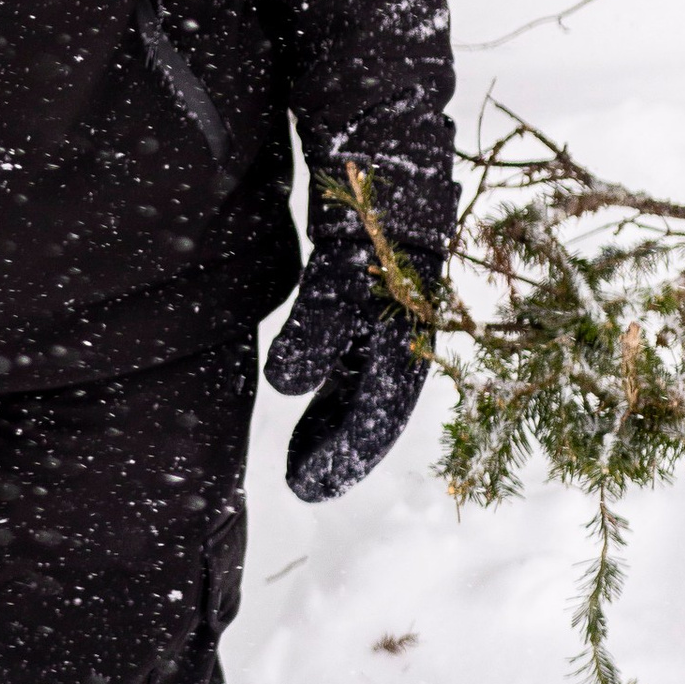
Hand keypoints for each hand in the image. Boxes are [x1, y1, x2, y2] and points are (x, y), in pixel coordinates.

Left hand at [263, 232, 440, 505]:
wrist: (387, 197)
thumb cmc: (363, 246)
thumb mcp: (334, 287)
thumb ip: (311, 335)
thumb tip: (285, 386)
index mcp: (399, 356)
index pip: (370, 425)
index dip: (338, 460)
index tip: (304, 486)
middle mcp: (398, 357)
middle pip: (369, 421)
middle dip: (335, 457)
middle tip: (299, 486)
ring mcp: (386, 344)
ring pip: (360, 402)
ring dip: (331, 432)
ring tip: (299, 461)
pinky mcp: (370, 329)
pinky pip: (353, 379)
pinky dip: (332, 402)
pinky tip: (309, 410)